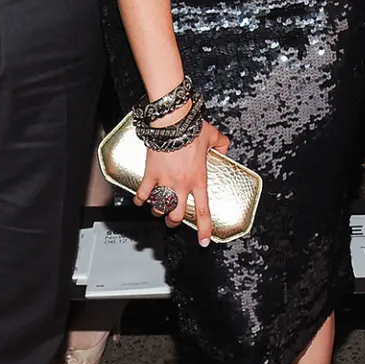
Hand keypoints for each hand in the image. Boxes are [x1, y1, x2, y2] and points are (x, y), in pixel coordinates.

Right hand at [138, 109, 229, 247]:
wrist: (172, 122)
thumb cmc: (192, 129)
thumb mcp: (214, 137)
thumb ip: (222, 145)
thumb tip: (224, 149)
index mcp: (198, 180)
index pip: (202, 210)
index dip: (204, 229)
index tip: (203, 241)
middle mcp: (181, 185)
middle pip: (176, 216)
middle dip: (174, 222)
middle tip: (173, 220)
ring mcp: (164, 182)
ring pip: (159, 208)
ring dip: (158, 211)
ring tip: (158, 208)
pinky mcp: (150, 174)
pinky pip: (142, 193)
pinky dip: (140, 199)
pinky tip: (140, 200)